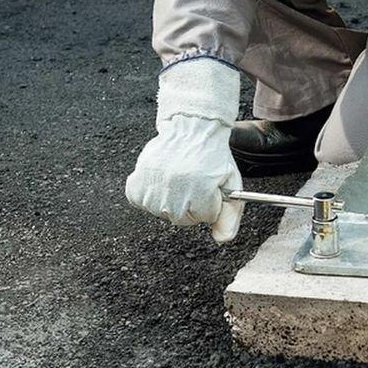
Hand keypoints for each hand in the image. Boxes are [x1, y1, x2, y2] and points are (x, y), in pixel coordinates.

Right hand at [125, 56, 243, 242]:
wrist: (192, 128)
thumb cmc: (213, 158)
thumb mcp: (231, 184)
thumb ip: (230, 216)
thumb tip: (220, 240)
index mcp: (201, 190)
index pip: (207, 217)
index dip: (212, 201)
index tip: (210, 184)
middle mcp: (175, 190)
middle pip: (183, 219)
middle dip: (191, 204)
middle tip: (193, 181)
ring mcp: (153, 186)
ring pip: (161, 213)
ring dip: (170, 200)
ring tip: (178, 178)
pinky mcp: (136, 182)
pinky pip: (140, 202)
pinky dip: (148, 194)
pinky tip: (160, 179)